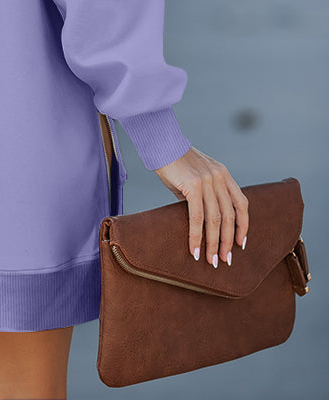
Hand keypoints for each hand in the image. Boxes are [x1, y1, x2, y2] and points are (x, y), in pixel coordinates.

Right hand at [154, 146, 248, 267]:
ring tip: (211, 260)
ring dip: (213, 243)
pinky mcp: (193, 185)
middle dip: (228, 241)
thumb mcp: (195, 177)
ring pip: (215, 219)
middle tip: (225, 260)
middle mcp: (219, 177)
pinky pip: (197, 217)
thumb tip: (201, 222)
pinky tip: (194, 249)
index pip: (241, 203)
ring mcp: (207, 181)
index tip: (241, 244)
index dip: (243, 226)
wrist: (160, 143)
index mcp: (223, 174)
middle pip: (229, 216)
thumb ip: (203, 196)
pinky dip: (196, 236)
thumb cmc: (174, 162)